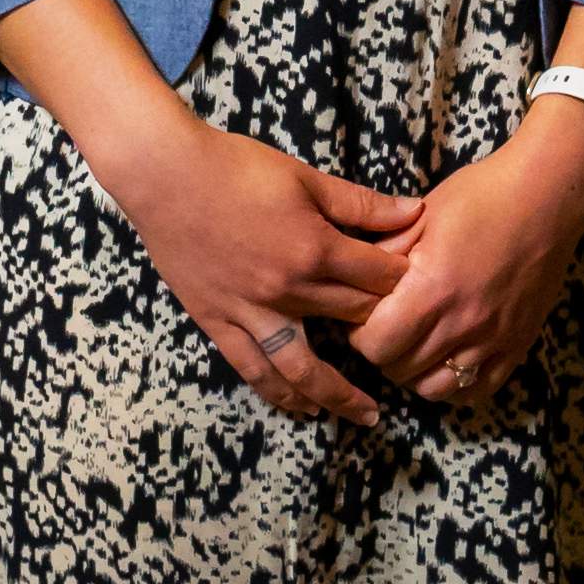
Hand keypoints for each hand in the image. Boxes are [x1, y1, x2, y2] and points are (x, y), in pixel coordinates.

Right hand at [94, 111, 426, 425]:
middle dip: (382, 329)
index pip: (376, 278)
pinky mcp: (218, 323)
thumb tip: (414, 212)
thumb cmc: (236, 168)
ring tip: (365, 416)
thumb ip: (361, 204)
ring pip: (304, 368)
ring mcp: (251, 312)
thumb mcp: (305, 178)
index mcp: (314, 249)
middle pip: (351, 319)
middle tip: (404, 344)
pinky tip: (301, 408)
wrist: (165, 175)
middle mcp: (288, 290)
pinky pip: (254, 369)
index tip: (418, 290)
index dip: (402, 283)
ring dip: (338, 395)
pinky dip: (280, 394)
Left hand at [347, 103, 583, 410]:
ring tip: (414, 346)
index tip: (363, 317)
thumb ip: (384, 255)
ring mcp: (494, 339)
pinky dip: (455, 384)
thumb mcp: (420, 217)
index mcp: (433, 290)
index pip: (376, 345)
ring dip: (415, 373)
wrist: (547, 196)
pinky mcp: (517, 344)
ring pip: (435, 389)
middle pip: (400, 369)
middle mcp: (463, 323)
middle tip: (385, 328)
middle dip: (383, 351)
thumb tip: (353, 281)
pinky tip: (446, 360)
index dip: (360, 335)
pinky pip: (478, 390)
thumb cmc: (481, 197)